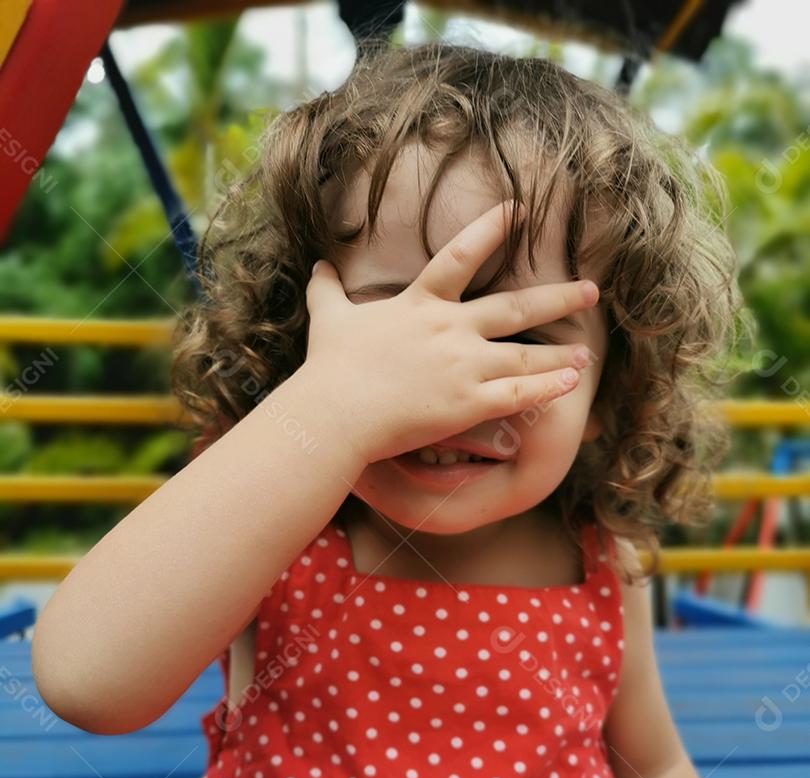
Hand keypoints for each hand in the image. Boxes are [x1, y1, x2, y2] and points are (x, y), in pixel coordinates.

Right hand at [300, 199, 598, 464]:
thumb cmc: (329, 367)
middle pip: (516, 307)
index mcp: (421, 303)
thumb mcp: (327, 319)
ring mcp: (464, 366)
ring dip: (559, 353)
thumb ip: (327, 290)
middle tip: (591, 291)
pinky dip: (547, 389)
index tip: (521, 209)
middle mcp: (451, 329)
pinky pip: (518, 395)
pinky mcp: (468, 403)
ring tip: (587, 353)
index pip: (462, 254)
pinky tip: (571, 385)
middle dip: (558, 298)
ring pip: (525, 355)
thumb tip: (317, 265)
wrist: (335, 413)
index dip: (493, 228)